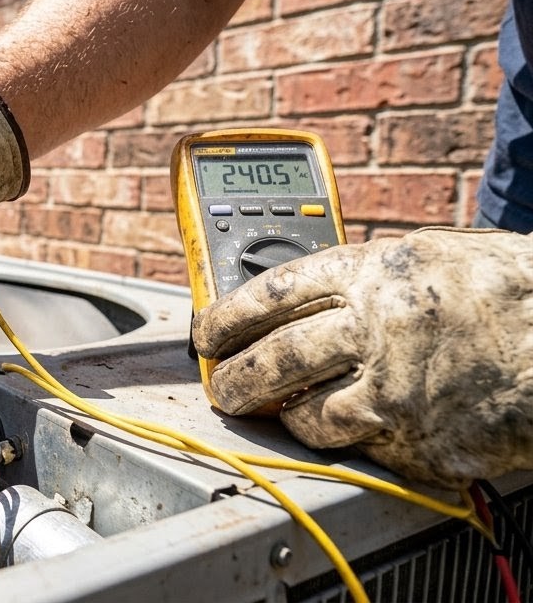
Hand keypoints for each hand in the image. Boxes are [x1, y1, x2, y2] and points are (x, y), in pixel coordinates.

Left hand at [193, 227, 532, 488]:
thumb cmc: (516, 292)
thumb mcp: (435, 256)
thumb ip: (368, 275)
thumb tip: (302, 299)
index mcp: (376, 272)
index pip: (270, 293)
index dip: (226, 317)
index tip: (206, 333)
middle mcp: (379, 329)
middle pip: (273, 362)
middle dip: (233, 380)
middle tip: (221, 387)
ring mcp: (400, 393)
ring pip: (308, 417)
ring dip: (287, 419)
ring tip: (282, 414)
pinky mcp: (425, 445)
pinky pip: (365, 451)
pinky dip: (357, 443)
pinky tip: (363, 431)